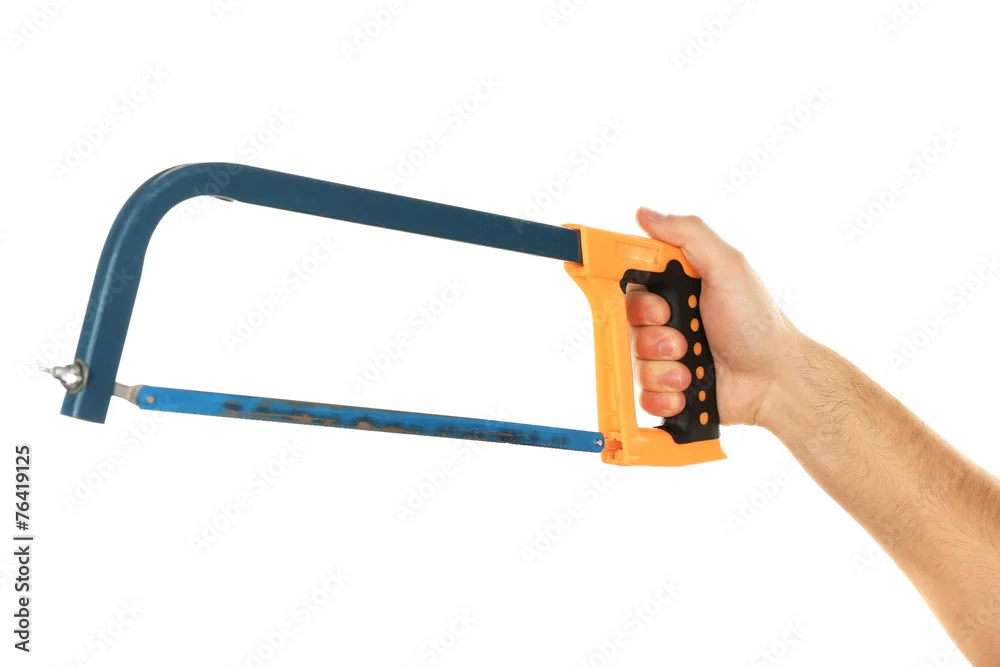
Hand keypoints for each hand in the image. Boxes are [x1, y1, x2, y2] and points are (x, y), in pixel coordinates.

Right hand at [627, 208, 799, 426]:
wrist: (775, 380)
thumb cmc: (758, 323)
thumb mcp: (728, 267)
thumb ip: (688, 234)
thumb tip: (646, 214)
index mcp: (679, 289)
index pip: (633, 286)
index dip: (638, 299)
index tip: (658, 308)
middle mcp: (671, 321)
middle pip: (629, 327)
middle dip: (653, 337)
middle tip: (681, 339)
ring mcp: (670, 357)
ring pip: (635, 362)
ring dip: (662, 369)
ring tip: (691, 371)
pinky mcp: (671, 388)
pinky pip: (644, 394)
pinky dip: (663, 396)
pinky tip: (687, 390)